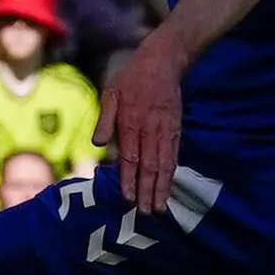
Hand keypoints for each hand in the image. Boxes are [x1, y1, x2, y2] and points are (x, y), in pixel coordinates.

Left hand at [95, 41, 182, 232]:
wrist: (162, 61)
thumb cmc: (130, 78)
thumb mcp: (110, 92)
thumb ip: (105, 120)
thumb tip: (99, 145)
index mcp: (131, 122)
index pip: (130, 157)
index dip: (129, 179)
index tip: (128, 198)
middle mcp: (150, 129)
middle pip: (149, 166)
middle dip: (147, 191)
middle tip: (145, 213)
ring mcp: (165, 130)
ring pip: (164, 164)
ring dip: (162, 187)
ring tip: (160, 208)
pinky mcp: (176, 129)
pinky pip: (174, 155)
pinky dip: (172, 174)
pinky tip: (169, 188)